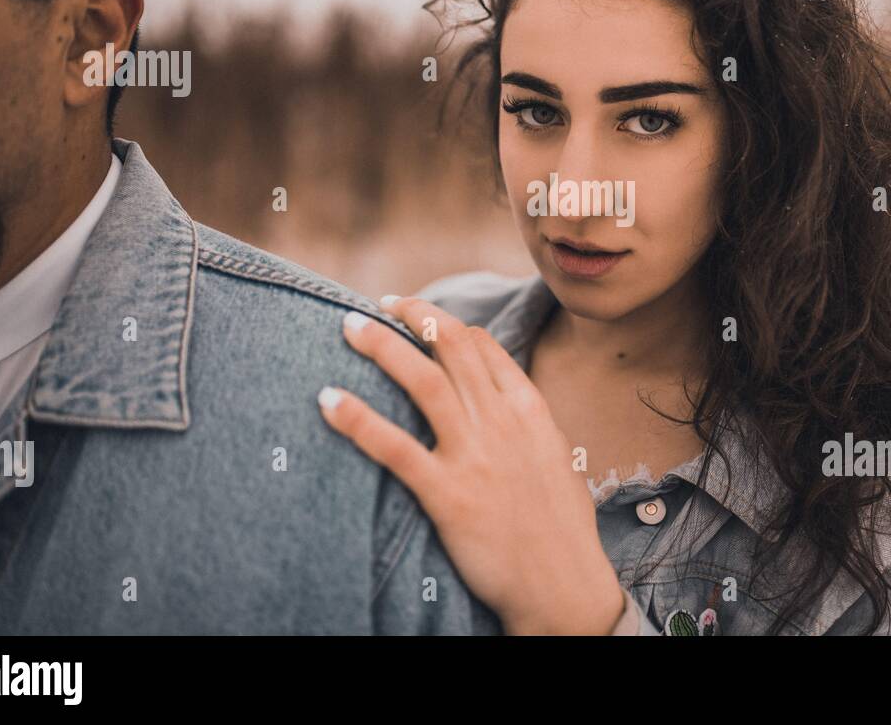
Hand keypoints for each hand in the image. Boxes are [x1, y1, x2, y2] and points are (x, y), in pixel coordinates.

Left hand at [318, 295, 624, 635]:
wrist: (562, 584)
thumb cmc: (561, 528)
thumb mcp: (555, 458)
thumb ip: (527, 424)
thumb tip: (506, 401)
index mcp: (528, 409)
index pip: (482, 346)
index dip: (444, 324)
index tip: (415, 317)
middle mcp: (501, 422)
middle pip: (450, 346)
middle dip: (411, 315)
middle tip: (378, 305)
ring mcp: (475, 456)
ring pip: (423, 380)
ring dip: (381, 346)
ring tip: (347, 326)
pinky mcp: (448, 494)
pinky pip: (395, 448)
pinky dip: (358, 419)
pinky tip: (328, 401)